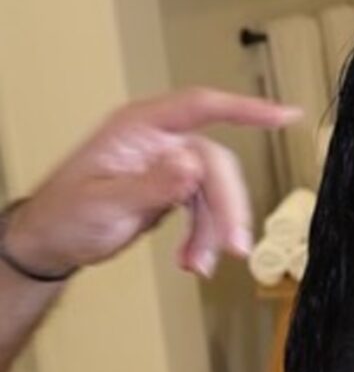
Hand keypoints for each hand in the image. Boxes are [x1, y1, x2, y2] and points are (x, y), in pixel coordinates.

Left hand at [4, 88, 299, 277]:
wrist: (51, 242)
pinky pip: (205, 211)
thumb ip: (150, 185)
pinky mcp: (174, 190)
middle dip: (228, 207)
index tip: (284, 115)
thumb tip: (192, 166)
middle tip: (234, 245)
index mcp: (140, 129)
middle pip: (215, 165)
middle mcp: (160, 142)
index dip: (245, 109)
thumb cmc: (64, 216)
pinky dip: (204, 238)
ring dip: (215, 230)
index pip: (201, 107)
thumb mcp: (104, 204)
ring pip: (215, 192)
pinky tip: (193, 262)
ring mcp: (169, 166)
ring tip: (201, 264)